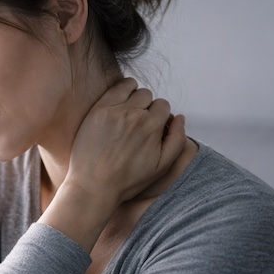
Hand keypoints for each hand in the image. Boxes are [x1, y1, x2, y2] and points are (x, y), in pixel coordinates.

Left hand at [64, 77, 186, 206]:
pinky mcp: (98, 110)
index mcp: (152, 126)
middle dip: (146, 107)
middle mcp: (135, 115)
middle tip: (137, 122)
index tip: (150, 126)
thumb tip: (180, 117)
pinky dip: (121, 89)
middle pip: (148, 96)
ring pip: (133, 89)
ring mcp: (114, 110)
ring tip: (127, 112)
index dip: (158, 116)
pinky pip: (115, 88)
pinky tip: (119, 101)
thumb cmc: (127, 180)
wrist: (94, 186)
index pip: (163, 106)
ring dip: (133, 97)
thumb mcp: (161, 166)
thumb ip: (177, 140)